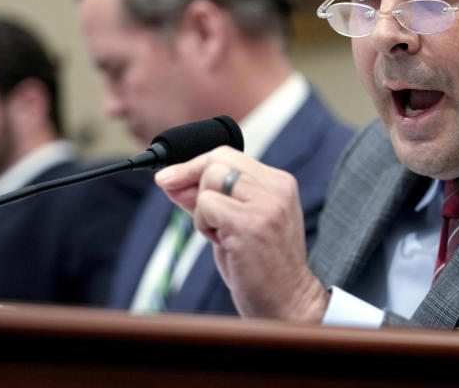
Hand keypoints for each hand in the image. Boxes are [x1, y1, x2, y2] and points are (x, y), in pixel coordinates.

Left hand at [156, 146, 328, 320]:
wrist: (289, 302)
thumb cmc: (262, 267)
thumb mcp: (235, 223)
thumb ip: (209, 198)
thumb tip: (170, 179)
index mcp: (278, 183)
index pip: (228, 154)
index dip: (194, 165)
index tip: (169, 178)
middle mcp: (276, 188)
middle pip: (216, 160)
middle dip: (191, 182)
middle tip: (198, 215)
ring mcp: (266, 204)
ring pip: (210, 180)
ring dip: (202, 209)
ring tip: (220, 234)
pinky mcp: (250, 224)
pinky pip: (207, 205)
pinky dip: (203, 224)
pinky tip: (222, 242)